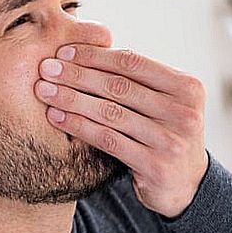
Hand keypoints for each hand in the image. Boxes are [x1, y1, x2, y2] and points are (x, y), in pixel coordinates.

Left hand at [35, 43, 209, 218]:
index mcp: (187, 87)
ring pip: (110, 112)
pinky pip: (107, 139)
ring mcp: (171, 140)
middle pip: (119, 86)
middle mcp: (183, 112)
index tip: (64, 52)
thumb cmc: (165, 133)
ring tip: (44, 91)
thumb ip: (139, 79)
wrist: (187, 184)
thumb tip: (86, 48)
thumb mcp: (164, 102)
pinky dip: (78, 126)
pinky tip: (56, 117)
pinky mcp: (154, 165)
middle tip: (46, 69)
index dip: (95, 56)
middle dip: (77, 75)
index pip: (133, 63)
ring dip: (72, 99)